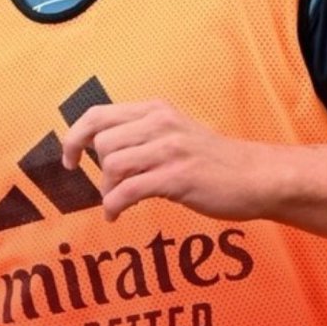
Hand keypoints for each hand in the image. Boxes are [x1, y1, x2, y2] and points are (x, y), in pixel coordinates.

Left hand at [61, 99, 275, 221]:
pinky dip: (114, 206)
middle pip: (101, 142)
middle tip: (110, 187)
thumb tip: (99, 151)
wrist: (257, 177)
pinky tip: (117, 215)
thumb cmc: (213, 162)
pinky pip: (128, 190)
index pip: (98, 114)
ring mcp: (170, 149)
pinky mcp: (177, 176)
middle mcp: (161, 123)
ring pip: (111, 165)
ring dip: (107, 190)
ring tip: (118, 202)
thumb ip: (142, 136)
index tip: (69, 159)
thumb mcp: (176, 134)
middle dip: (97, 170)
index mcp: (156, 110)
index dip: (74, 136)